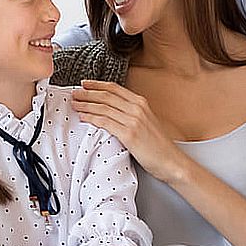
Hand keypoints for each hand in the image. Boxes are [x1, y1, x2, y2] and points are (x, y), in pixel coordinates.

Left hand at [71, 80, 190, 182]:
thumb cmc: (159, 146)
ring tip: (74, 104)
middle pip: (106, 96)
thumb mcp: (147, 122)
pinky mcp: (129, 134)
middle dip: (87, 93)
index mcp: (141, 103)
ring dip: (85, 104)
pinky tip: (83, 117)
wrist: (171, 161)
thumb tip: (114, 110)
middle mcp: (137, 108)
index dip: (97, 84)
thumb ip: (133, 113)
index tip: (84, 84)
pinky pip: (105, 122)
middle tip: (74, 93)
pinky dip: (91, 118)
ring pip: (103, 107)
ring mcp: (133, 121)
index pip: (114, 88)